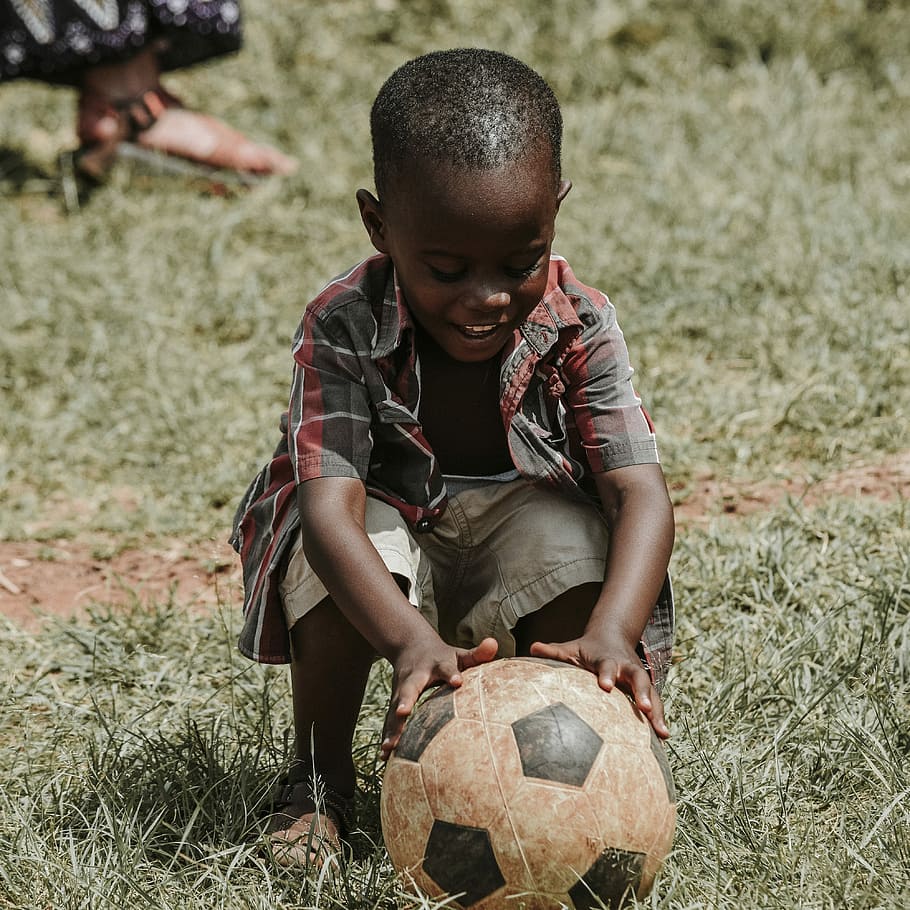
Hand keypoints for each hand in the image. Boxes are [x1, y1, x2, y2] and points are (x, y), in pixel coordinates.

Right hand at [381, 635, 497, 759]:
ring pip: (394, 709)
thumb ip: (478, 653)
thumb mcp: (460, 654)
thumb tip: (494, 643)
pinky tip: (384, 757)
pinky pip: (390, 721)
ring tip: (389, 747)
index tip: (458, 682)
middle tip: (403, 712)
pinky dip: (387, 736)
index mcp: (436, 664)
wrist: (410, 646)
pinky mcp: (395, 703)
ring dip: (392, 727)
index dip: (452, 674)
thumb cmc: (443, 657)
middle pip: (410, 688)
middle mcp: (414, 677)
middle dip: (406, 700)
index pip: (446, 668)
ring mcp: (401, 690)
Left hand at [530, 636, 669, 738]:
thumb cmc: (586, 650)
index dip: (607, 674)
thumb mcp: (570, 648)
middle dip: (642, 692)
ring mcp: (638, 678)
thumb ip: (553, 652)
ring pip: (652, 693)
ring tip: (662, 734)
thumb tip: (531, 648)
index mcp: (607, 659)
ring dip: (657, 712)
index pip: (607, 665)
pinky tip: (663, 740)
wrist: (612, 638)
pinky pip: (656, 705)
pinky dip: (660, 720)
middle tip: (644, 708)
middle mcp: (626, 667)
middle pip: (638, 677)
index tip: (605, 686)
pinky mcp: (645, 690)